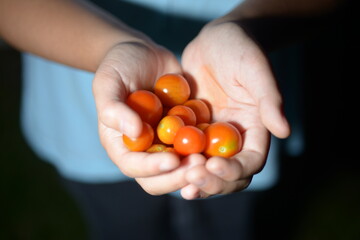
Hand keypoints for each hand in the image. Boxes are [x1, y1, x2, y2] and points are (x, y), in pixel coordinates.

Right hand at [93, 41, 203, 194]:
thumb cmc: (119, 67)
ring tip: (213, 159)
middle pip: (160, 177)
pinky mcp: (186, 132)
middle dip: (179, 175)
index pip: (134, 166)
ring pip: (182, 168)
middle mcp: (145, 149)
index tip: (173, 159)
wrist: (143, 54)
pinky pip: (199, 146)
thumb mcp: (107, 82)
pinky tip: (222, 143)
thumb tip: (134, 133)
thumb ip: (113, 109)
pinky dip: (209, 150)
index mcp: (122, 144)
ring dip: (197, 168)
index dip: (152, 168)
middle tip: (199, 164)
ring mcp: (167, 142)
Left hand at [180, 21, 290, 198]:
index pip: (250, 162)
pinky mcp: (192, 129)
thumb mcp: (256, 70)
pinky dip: (174, 160)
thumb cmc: (241, 49)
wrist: (217, 38)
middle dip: (211, 181)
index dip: (234, 171)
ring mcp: (211, 136)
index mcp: (254, 130)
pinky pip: (183, 150)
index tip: (214, 166)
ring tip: (175, 176)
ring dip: (191, 178)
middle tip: (191, 177)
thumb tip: (285, 132)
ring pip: (204, 168)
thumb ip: (270, 99)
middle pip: (227, 175)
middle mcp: (233, 139)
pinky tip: (159, 160)